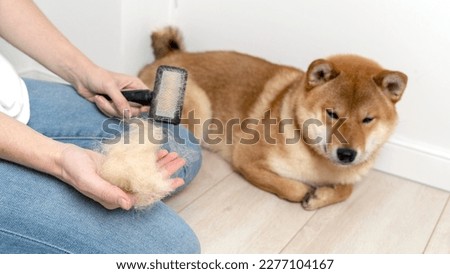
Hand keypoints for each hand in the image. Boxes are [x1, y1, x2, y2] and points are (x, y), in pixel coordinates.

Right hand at [58, 145, 184, 209]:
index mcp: (116, 198)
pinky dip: (151, 158)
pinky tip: (161, 152)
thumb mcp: (90, 182)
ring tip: (176, 155)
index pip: (145, 194)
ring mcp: (122, 179)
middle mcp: (121, 190)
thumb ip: (108, 193)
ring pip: (147, 172)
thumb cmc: (74, 170)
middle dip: (167, 172)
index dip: (163, 187)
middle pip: (150, 181)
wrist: (64, 157)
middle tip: (181, 161)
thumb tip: (129, 204)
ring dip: (162, 164)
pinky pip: (139, 164)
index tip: (178, 180)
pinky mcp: (121, 168)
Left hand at [74, 66, 149, 117]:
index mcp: (135, 85)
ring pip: (123, 114)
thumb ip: (120, 100)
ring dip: (109, 108)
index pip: (148, 98)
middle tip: (112, 102)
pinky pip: (113, 115)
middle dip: (121, 109)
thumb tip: (127, 113)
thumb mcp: (110, 87)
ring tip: (100, 97)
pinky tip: (98, 99)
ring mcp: (122, 102)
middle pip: (136, 111)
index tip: (139, 109)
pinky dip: (104, 109)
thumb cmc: (97, 76)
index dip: (145, 105)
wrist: (81, 78)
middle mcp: (131, 94)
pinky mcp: (113, 107)